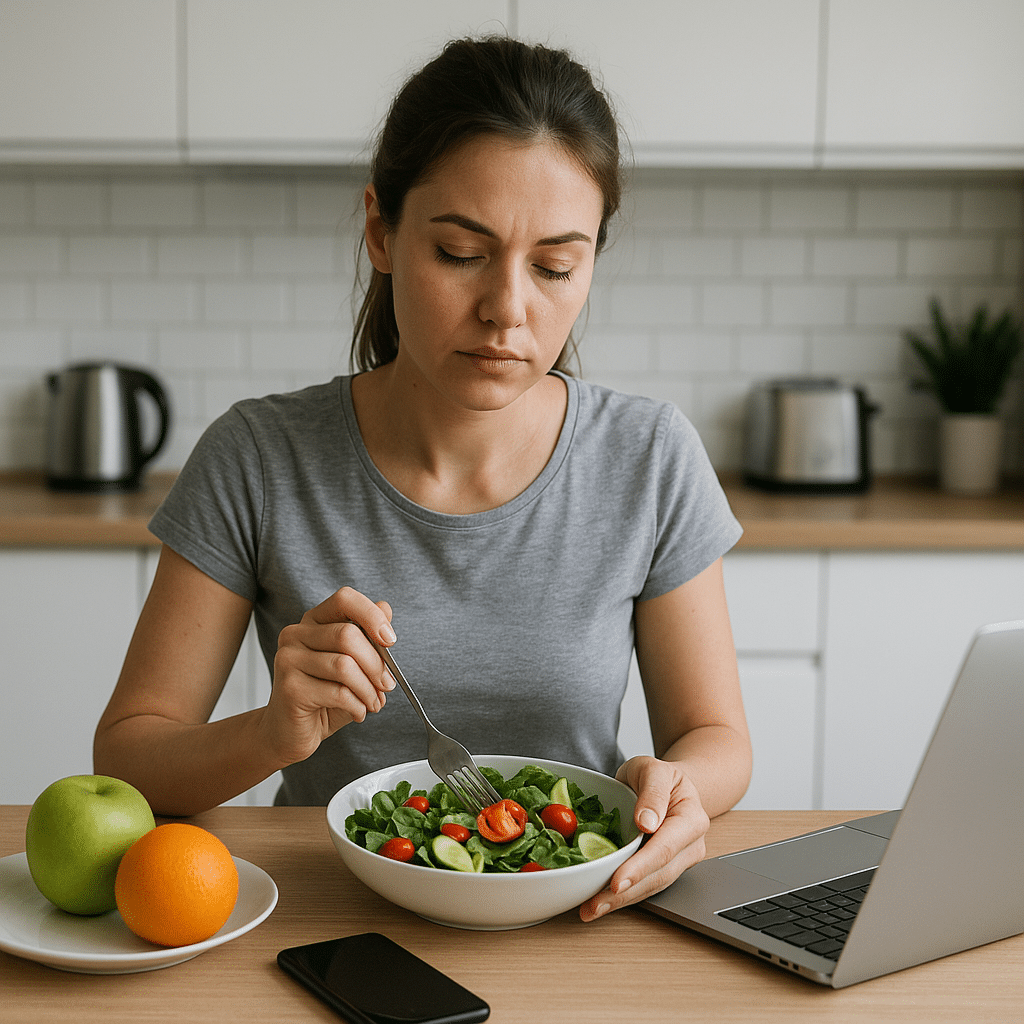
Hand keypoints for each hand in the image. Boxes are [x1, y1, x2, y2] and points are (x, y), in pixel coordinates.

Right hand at [259, 587, 396, 766]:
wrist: (290, 733)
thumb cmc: (324, 696)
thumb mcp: (353, 664)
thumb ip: (367, 637)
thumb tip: (385, 608)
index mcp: (313, 621)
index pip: (344, 599)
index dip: (372, 616)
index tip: (390, 640)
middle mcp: (295, 634)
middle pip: (348, 635)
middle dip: (377, 664)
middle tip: (387, 685)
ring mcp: (288, 659)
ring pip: (345, 666)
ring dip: (369, 690)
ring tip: (373, 703)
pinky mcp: (290, 687)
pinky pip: (338, 693)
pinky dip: (358, 706)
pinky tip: (357, 712)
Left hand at [579, 755, 709, 921]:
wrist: (668, 785)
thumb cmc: (658, 775)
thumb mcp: (653, 768)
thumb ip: (652, 791)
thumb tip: (646, 822)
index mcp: (691, 819)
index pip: (665, 848)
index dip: (640, 868)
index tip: (617, 882)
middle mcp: (690, 846)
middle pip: (658, 876)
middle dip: (626, 894)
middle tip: (594, 905)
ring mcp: (679, 862)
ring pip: (651, 887)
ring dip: (620, 902)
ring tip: (591, 909)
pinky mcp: (664, 870)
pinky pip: (644, 886)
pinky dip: (621, 896)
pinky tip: (599, 903)